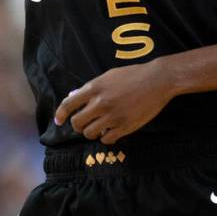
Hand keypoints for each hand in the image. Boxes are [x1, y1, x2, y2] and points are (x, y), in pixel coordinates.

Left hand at [54, 58, 174, 144]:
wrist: (157, 80)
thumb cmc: (133, 75)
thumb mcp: (108, 76)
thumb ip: (90, 87)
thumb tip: (72, 95)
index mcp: (94, 88)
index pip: (69, 104)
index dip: (60, 114)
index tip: (59, 121)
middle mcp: (100, 103)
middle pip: (77, 123)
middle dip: (78, 125)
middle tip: (85, 123)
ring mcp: (112, 116)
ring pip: (90, 133)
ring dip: (92, 132)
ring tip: (99, 127)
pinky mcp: (125, 126)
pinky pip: (106, 139)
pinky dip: (106, 137)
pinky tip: (111, 131)